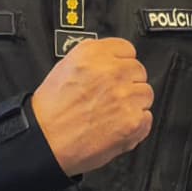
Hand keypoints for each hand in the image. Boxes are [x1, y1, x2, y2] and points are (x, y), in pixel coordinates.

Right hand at [31, 37, 152, 176]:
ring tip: (113, 113)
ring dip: (134, 103)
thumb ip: (94, 61)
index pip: (127, 49)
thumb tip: (114, 62)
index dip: (121, 63)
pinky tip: (116, 126)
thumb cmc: (50, 110)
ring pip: (146, 94)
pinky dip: (136, 124)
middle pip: (138, 71)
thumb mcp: (66, 67)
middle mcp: (111, 72)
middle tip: (112, 97)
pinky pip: (147, 117)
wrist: (45, 141)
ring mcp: (124, 96)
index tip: (117, 72)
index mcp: (93, 54)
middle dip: (128, 83)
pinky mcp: (133, 121)